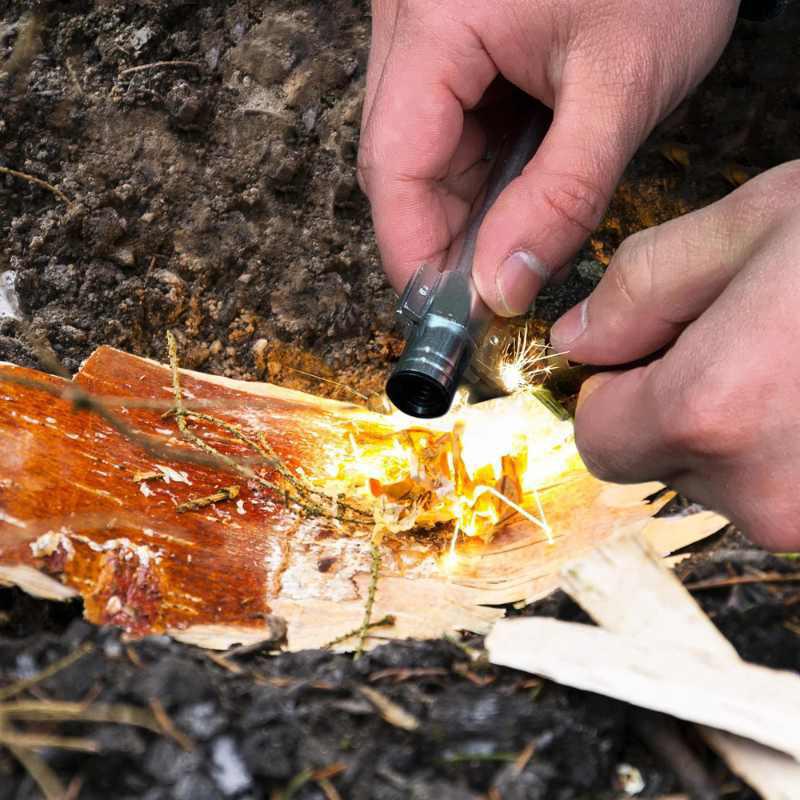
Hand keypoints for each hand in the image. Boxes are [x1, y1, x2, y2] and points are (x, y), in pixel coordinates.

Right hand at [358, 0, 737, 313]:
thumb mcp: (621, 89)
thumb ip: (561, 196)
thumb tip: (502, 285)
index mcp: (437, 19)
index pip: (393, 162)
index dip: (413, 250)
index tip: (445, 314)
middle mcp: (413, 24)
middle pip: (397, 162)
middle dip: (440, 238)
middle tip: (485, 296)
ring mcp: (428, 32)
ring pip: (422, 152)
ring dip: (464, 212)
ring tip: (510, 253)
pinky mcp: (454, 43)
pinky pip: (449, 129)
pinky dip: (482, 178)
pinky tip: (516, 204)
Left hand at [550, 162, 799, 550]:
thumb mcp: (756, 224)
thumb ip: (641, 289)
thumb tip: (580, 341)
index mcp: (715, 413)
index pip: (597, 438)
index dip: (612, 389)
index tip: (648, 349)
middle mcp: (767, 493)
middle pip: (663, 463)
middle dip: (680, 406)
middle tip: (751, 338)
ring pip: (730, 483)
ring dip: (745, 430)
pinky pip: (791, 494)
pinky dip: (796, 452)